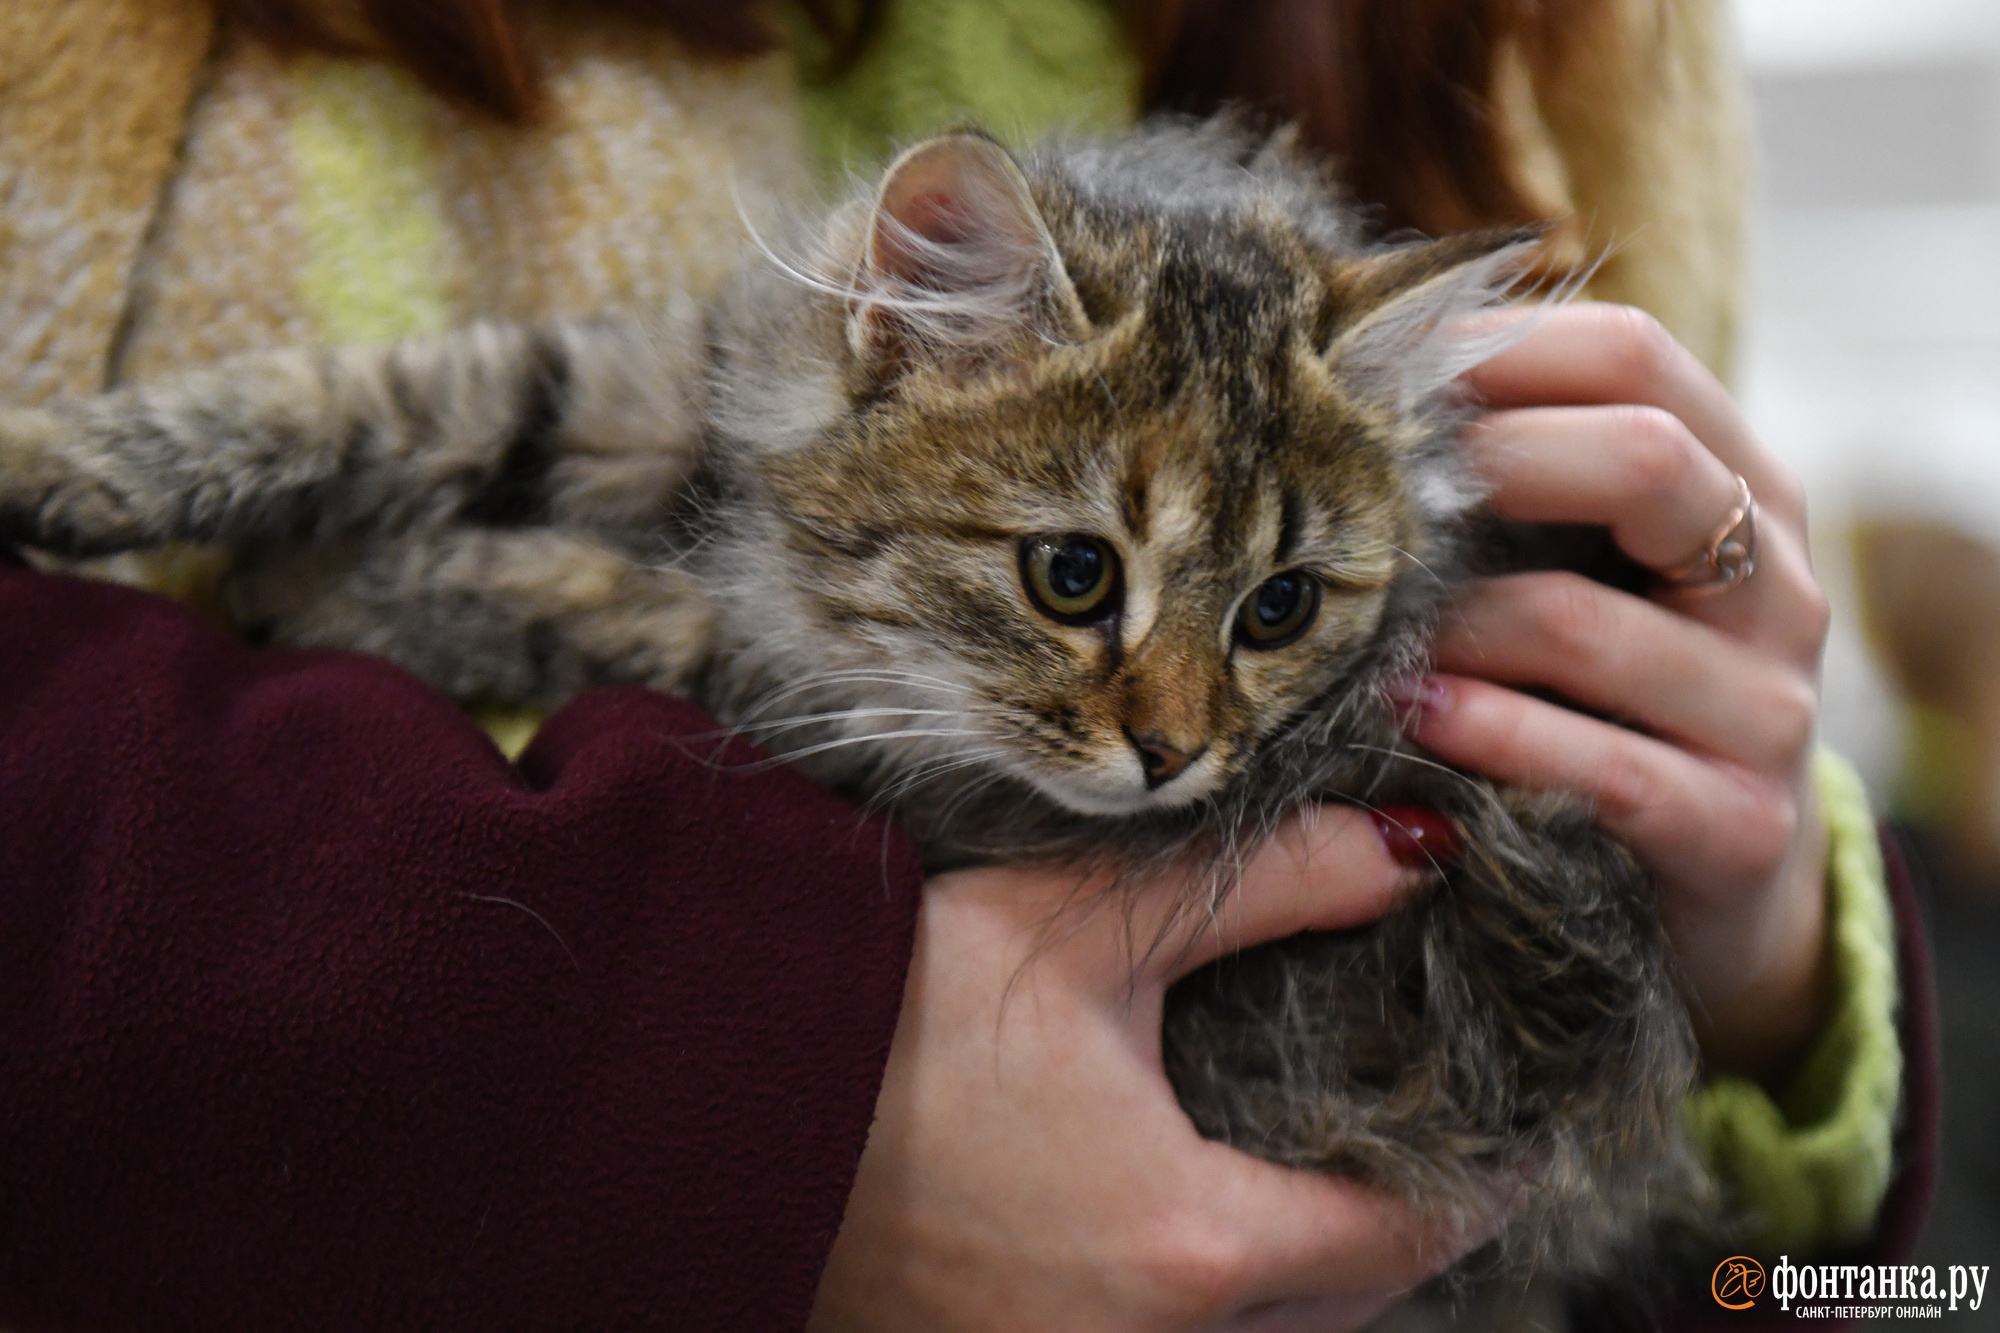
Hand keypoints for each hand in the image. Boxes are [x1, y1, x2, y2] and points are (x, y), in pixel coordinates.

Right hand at [810, 809, 1500, 1331]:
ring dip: (1319, 1272)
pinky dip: (1224, 1298)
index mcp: (1195, 1245)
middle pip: (1353, 1306)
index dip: (1486, 1170)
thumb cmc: (885, 1013)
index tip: (1524, 1114)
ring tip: (1336, 1168)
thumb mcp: (1084, 927)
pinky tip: (1203, 1220)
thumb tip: (1416, 848)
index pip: (1413, 1232)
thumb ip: (1275, 882)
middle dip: (1412, 1228)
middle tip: (1440, 1130)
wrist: (699, 1103)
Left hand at [1401, 303, 1831, 1084]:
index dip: (1493, 349)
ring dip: (1446, 626)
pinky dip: (1486, 737)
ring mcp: (1768, 708)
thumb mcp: (1588, 569)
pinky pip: (1596, 768)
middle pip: (1641, 458)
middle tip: (1363, 493)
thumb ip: (1518, 483)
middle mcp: (1774, 583)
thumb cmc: (1609, 695)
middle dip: (1478, 463)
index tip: (1372, 373)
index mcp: (1742, 486)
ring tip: (1360, 637)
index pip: (1631, 357)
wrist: (1719, 885)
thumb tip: (1359, 374)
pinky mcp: (1736, 827)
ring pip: (1579, 625)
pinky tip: (1416, 722)